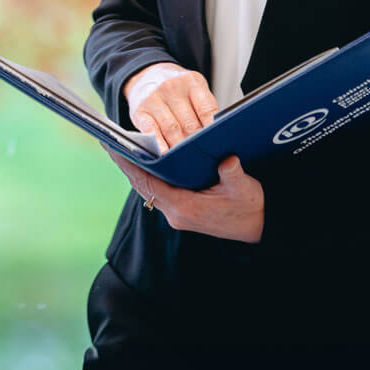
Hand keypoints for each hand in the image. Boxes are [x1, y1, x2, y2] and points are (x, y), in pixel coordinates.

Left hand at [108, 152, 263, 242]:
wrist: (258, 227)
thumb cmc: (249, 208)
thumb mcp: (244, 188)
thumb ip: (233, 173)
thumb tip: (227, 160)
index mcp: (185, 207)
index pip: (147, 183)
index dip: (128, 164)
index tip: (111, 147)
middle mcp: (176, 213)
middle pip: (142, 185)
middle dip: (127, 164)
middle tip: (111, 142)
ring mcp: (178, 214)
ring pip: (149, 189)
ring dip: (137, 171)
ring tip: (124, 148)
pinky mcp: (182, 212)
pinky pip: (158, 192)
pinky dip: (151, 177)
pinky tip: (148, 161)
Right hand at [122, 63, 218, 150]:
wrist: (145, 76)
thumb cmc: (176, 89)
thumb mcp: (194, 89)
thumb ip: (205, 108)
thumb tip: (216, 136)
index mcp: (192, 81)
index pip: (207, 110)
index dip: (213, 131)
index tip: (218, 145)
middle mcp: (172, 87)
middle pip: (190, 123)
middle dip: (198, 143)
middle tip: (205, 158)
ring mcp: (154, 99)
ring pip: (172, 129)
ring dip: (181, 147)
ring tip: (189, 160)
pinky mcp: (140, 111)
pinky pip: (151, 131)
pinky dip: (159, 144)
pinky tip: (165, 154)